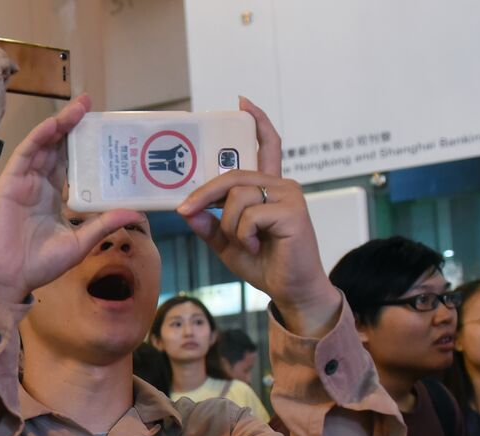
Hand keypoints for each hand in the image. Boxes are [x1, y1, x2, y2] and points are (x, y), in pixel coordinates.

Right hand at [0, 94, 140, 297]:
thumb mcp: (78, 243)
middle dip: (74, 126)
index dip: (84, 146)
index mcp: (53, 198)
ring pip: (43, 145)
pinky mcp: (9, 183)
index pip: (70, 165)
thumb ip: (102, 224)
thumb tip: (134, 213)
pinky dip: (39, 137)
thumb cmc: (37, 266)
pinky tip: (53, 124)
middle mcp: (38, 186)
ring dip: (60, 124)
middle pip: (58, 149)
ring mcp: (23, 183)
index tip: (102, 130)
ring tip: (79, 107)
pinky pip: (25, 154)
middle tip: (91, 105)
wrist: (6, 279)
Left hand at [177, 97, 337, 334]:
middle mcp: (281, 185)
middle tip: (186, 210)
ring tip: (247, 242)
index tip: (242, 102)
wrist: (291, 289)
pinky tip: (258, 245)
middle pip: (233, 175)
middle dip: (204, 194)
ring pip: (237, 197)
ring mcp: (289, 195)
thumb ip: (210, 226)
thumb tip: (189, 211)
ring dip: (230, 226)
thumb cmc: (266, 264)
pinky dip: (244, 235)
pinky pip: (249, 215)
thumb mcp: (228, 243)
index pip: (266, 147)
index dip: (256, 123)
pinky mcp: (292, 211)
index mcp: (268, 189)